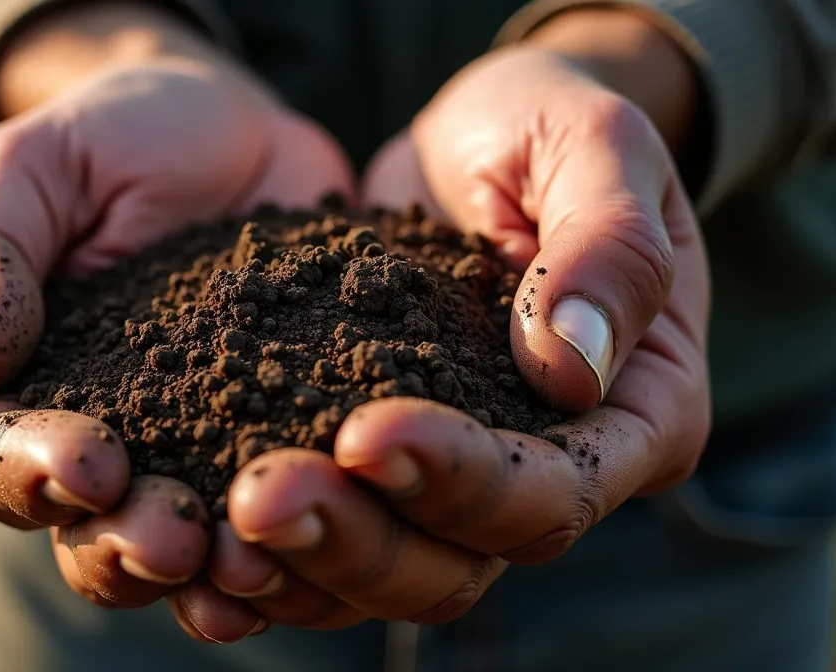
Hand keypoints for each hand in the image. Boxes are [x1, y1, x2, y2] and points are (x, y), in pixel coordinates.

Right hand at [0, 4, 353, 641]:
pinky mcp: (285, 437)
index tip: (90, 464)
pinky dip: (303, 535)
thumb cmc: (111, 140)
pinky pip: (288, 505)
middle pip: (95, 531)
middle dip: (130, 546)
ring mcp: (201, 449)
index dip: (37, 474)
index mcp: (22, 391)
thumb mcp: (31, 169)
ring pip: (190, 544)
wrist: (234, 127)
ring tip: (251, 565)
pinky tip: (331, 537)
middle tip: (176, 540)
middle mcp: (107, 442)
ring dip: (213, 568)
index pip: (1, 460)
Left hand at [214, 14, 711, 634]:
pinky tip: (201, 516)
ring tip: (224, 513)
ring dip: (304, 555)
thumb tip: (574, 368)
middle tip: (259, 498)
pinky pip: (333, 526)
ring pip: (388, 569)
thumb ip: (609, 246)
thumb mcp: (598, 146)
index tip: (366, 433)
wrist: (480, 133)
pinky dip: (272, 541)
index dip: (462, 482)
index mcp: (635, 417)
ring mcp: (460, 474)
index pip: (552, 492)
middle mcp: (550, 470)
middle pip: (459, 561)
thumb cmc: (552, 128)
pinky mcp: (382, 459)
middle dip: (360, 539)